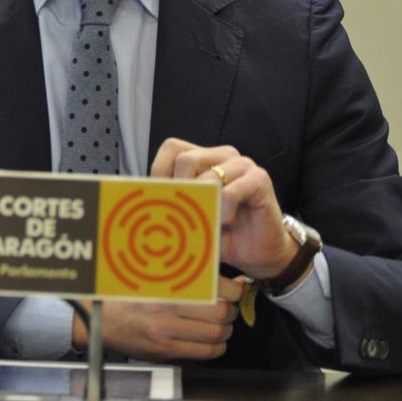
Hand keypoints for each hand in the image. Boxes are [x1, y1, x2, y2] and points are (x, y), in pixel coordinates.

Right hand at [71, 276, 243, 360]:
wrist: (97, 318)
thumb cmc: (123, 294)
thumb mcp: (151, 276)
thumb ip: (181, 277)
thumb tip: (217, 277)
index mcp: (165, 286)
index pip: (215, 289)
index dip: (232, 290)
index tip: (234, 289)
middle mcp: (166, 311)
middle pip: (220, 312)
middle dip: (231, 309)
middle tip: (229, 305)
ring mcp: (166, 334)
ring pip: (216, 334)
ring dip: (226, 329)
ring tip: (222, 322)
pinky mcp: (164, 351)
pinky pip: (204, 352)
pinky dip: (216, 346)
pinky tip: (213, 340)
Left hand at [150, 138, 299, 279]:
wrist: (259, 252)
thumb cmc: (223, 233)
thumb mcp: (190, 219)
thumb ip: (172, 206)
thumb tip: (142, 206)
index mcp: (203, 159)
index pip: (172, 149)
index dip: (160, 173)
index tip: (157, 201)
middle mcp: (221, 156)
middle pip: (185, 159)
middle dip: (179, 192)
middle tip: (184, 216)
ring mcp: (242, 164)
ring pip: (208, 175)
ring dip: (203, 205)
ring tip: (208, 222)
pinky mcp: (259, 179)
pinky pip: (231, 191)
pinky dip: (224, 210)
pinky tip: (227, 221)